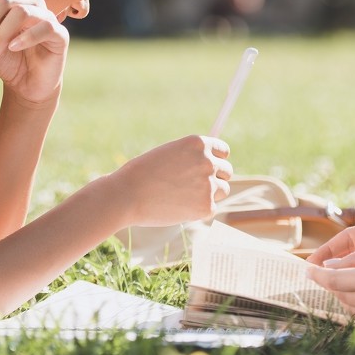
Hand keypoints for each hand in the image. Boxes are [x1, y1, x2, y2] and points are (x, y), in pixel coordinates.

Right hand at [114, 136, 232, 226]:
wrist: (128, 195)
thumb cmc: (142, 173)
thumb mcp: (169, 154)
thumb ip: (191, 157)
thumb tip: (211, 164)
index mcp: (198, 143)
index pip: (223, 151)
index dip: (216, 160)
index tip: (209, 168)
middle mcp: (207, 161)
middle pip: (226, 171)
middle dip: (214, 178)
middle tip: (195, 187)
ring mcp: (208, 184)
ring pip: (222, 190)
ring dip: (209, 194)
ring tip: (184, 197)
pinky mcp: (206, 206)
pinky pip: (211, 209)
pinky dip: (198, 211)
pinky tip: (179, 208)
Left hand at [307, 249, 354, 321]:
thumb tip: (327, 265)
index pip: (336, 278)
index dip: (317, 273)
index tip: (306, 267)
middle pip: (338, 292)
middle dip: (326, 281)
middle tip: (318, 269)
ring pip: (347, 304)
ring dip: (337, 291)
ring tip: (335, 277)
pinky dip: (351, 301)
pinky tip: (353, 291)